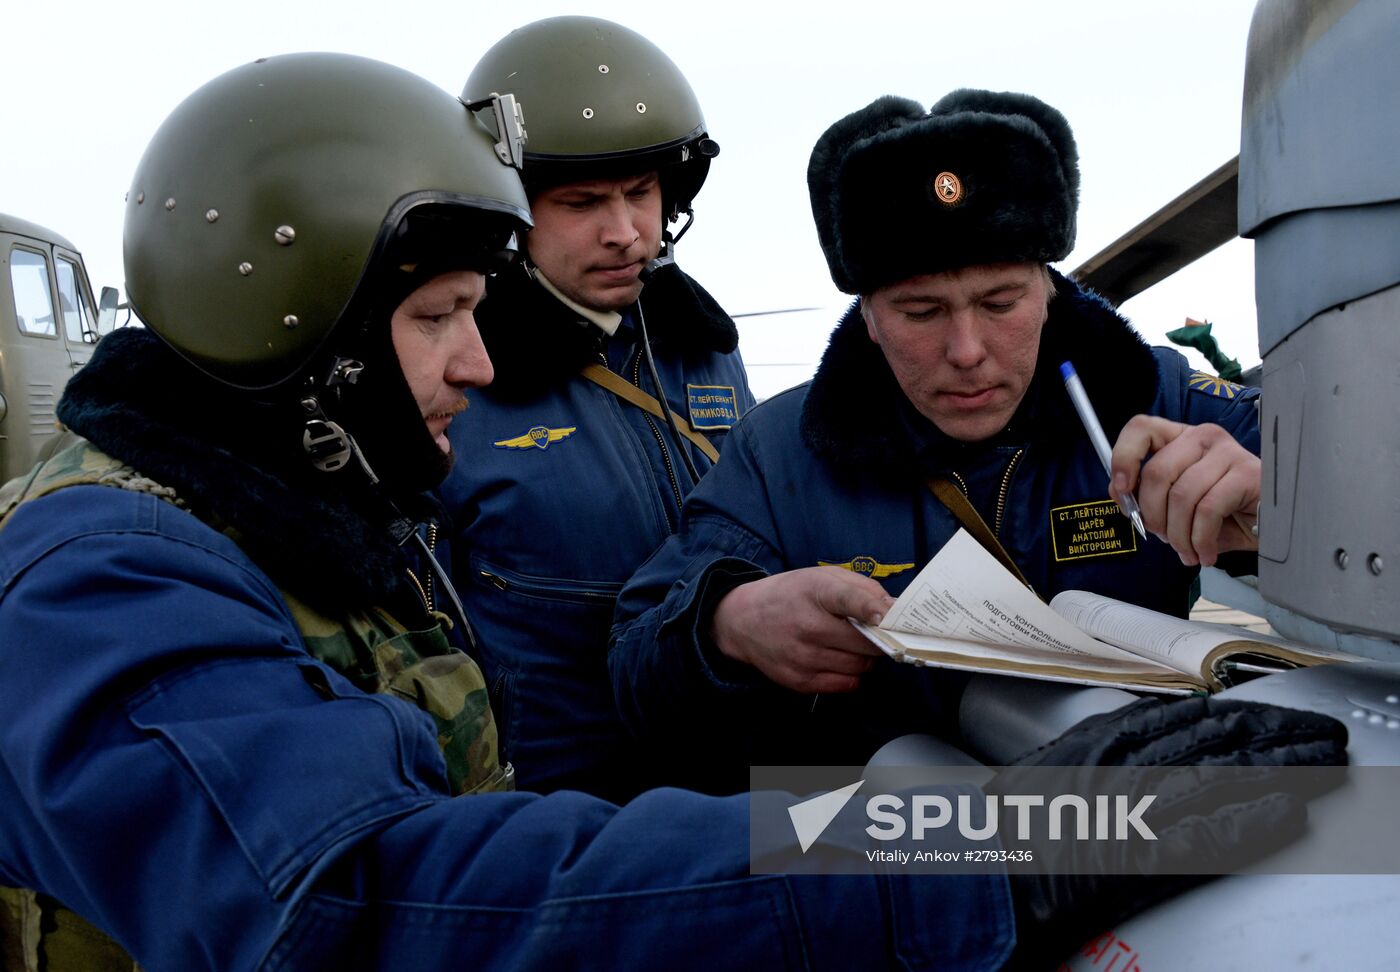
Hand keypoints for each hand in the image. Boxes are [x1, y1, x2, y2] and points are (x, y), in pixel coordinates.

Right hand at [709, 566, 893, 693]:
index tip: (889, 616)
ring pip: (860, 666)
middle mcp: (808, 626)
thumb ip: (860, 588)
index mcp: (814, 592)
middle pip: (866, 642)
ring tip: (851, 644)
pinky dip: (852, 674)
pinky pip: (847, 684)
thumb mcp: (821, 577)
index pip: (849, 600)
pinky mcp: (800, 681)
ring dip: (865, 657)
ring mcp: (804, 657)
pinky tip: (839, 659)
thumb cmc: (789, 595)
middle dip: (878, 638)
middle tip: (874, 632)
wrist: (742, 621)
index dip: (873, 608)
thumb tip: (894, 609)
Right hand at [998, 697, 1347, 964]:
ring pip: (1221, 777)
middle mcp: (1121, 766)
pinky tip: (1284, 815)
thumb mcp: (1053, 766)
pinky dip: (1248, 825)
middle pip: (1214, 739)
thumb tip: (1143, 729)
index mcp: (1099, 741)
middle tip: (1320, 733)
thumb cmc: (1011, 822)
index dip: (1238, 712)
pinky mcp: (1139, 858)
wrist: (982, 866)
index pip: (1183, 715)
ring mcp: (1132, 810)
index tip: (1274, 712)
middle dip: (1275, 734)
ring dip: (1279, 770)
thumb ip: (1100, 747)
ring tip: (1321, 764)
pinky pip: (1204, 838)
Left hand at [1110, 415, 1259, 566]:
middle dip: (1153, 515)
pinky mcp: (1248, 474)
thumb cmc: (1222, 515)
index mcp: (1181, 439)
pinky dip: (1199, 539)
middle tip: (1163, 538)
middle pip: (1157, 472)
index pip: (1142, 428)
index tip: (1122, 489)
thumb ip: (1144, 494)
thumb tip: (1120, 491)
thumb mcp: (1176, 506)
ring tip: (1187, 551)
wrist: (1269, 529)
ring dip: (1178, 535)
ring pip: (1181, 495)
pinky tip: (1205, 552)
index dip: (1124, 457)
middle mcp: (1204, 437)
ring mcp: (1229, 452)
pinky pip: (1207, 510)